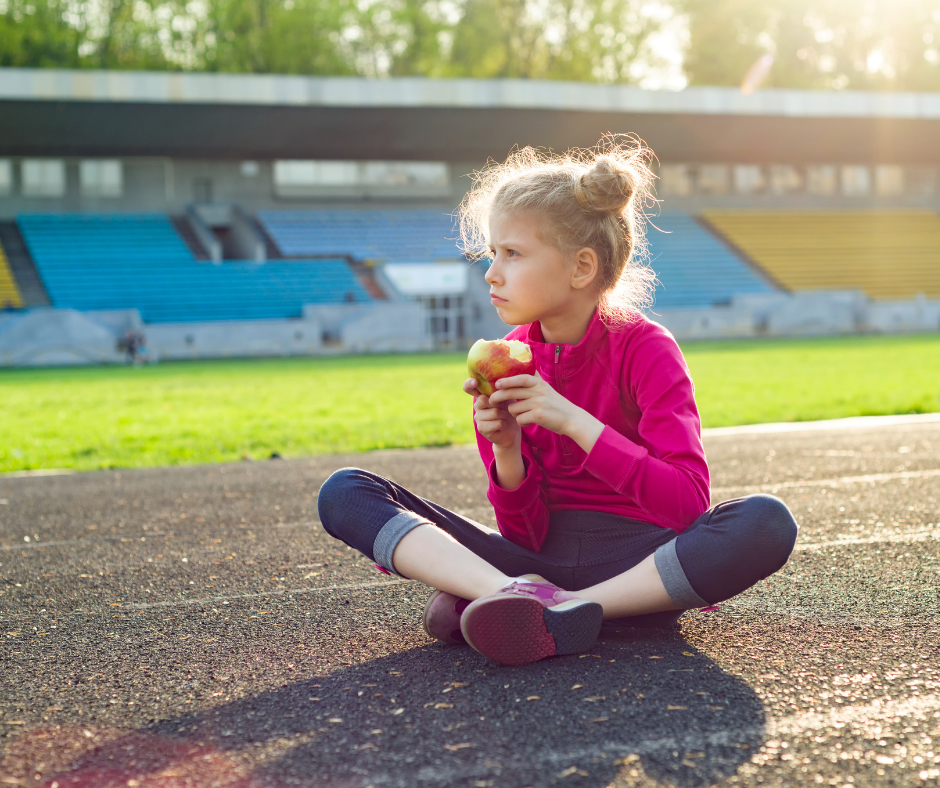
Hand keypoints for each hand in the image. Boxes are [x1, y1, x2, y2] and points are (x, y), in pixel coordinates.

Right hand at [464, 378, 520, 450]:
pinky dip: (503, 424)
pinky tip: (502, 425)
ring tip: (504, 417)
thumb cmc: (509, 410)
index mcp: (481, 395)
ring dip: (504, 415)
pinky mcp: (481, 428)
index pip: (469, 387)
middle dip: (498, 403)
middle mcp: (477, 405)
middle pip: (483, 399)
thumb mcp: (507, 396)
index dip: (469, 384)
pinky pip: (496, 423)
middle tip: (502, 407)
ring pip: (494, 412)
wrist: (511, 431)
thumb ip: (502, 388)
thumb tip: (502, 380)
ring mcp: (478, 417)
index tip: (475, 382)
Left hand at [489, 372, 603, 452]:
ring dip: (515, 414)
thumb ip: (534, 379)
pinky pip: (519, 419)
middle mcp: (538, 391)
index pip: (519, 378)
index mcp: (539, 383)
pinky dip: (522, 423)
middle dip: (498, 397)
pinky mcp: (538, 416)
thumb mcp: (546, 388)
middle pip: (511, 392)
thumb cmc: (555, 404)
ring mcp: (538, 403)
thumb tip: (524, 362)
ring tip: (524, 415)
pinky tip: (528, 422)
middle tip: (492, 401)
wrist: (571, 419)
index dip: (507, 380)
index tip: (497, 383)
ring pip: (513, 408)